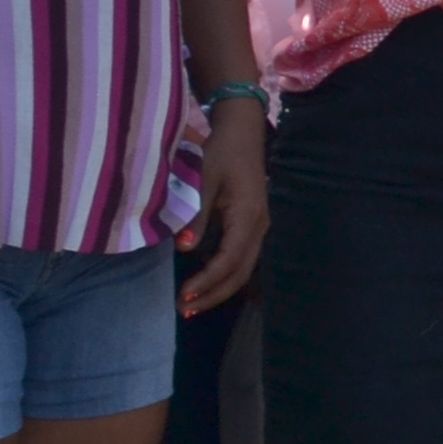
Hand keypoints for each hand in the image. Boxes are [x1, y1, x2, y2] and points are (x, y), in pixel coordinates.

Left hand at [181, 110, 268, 314]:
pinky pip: (242, 259)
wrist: (242, 133)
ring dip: (219, 289)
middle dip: (213, 294)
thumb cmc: (221, 153)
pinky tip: (206, 283)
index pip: (229, 260)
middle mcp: (259, 227)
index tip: (183, 293)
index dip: (207, 281)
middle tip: (185, 310)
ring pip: (243, 269)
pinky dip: (224, 276)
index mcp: (248, 217)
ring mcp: (259, 228)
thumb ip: (196, 215)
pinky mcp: (253, 226)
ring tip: (193, 304)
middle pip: (240, 273)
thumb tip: (185, 249)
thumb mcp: (203, 181)